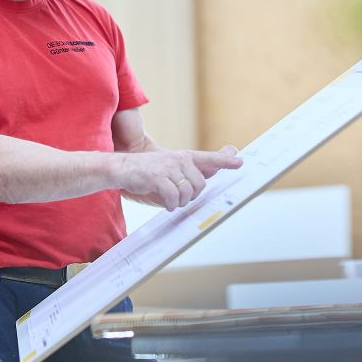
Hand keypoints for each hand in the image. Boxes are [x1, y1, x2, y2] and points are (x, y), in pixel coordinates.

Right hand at [118, 146, 242, 210]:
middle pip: (200, 185)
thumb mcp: (172, 169)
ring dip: (179, 202)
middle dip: (191, 196)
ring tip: (170, 199)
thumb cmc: (149, 172)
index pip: (209, 158)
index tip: (240, 162)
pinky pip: (173, 197)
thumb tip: (215, 170)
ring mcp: (169, 167)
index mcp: (184, 157)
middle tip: (179, 197)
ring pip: (187, 193)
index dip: (224, 161)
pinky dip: (170, 204)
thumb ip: (193, 171)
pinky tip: (166, 204)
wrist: (122, 169)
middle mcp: (179, 159)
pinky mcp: (158, 176)